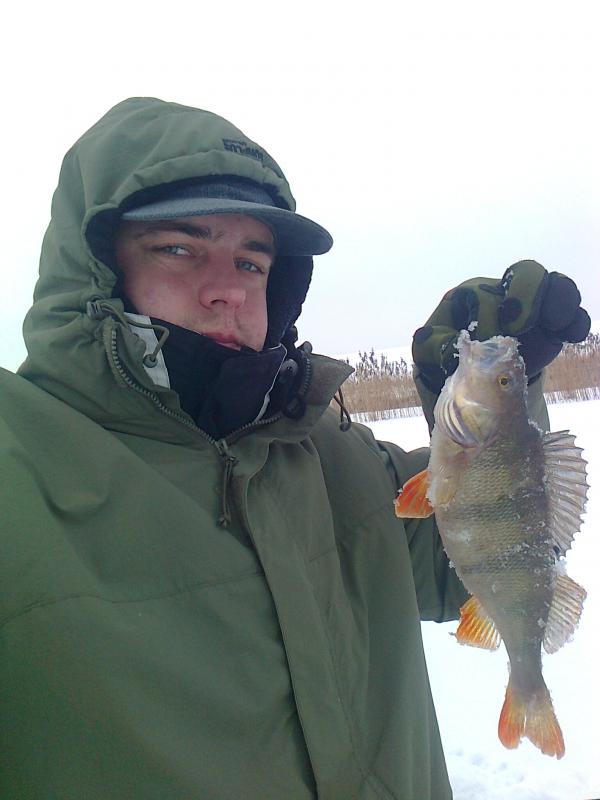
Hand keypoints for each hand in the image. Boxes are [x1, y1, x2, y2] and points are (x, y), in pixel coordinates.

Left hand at [413, 260, 590, 397]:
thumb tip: (447, 348)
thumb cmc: (446, 352)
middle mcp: (505, 293)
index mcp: (472, 293)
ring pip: (556, 286)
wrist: (467, 370)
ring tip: (555, 327)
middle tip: (523, 326)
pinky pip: (571, 314)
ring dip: (560, 302)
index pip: (485, 291)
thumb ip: (435, 345)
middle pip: (528, 273)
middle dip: (529, 294)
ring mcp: (530, 308)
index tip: (494, 333)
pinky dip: (575, 322)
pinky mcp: (549, 327)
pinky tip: (570, 335)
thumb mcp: (431, 349)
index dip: (493, 310)